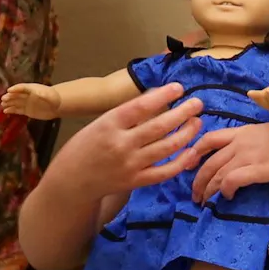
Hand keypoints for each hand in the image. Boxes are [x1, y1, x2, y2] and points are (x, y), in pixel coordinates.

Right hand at [2, 83, 62, 118]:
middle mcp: (27, 95)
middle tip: (3, 99)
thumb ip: (43, 94)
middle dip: (10, 96)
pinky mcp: (27, 110)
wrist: (58, 106)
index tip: (9, 90)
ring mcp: (26, 103)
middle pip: (16, 95)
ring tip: (2, 105)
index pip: (22, 87)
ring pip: (15, 102)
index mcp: (32, 89)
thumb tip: (37, 93)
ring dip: (9, 103)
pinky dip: (11, 110)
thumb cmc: (54, 98)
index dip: (16, 89)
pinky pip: (17, 110)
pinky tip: (5, 111)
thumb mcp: (49, 95)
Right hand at [40, 82, 204, 197]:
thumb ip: (127, 114)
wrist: (71, 181)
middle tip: (197, 103)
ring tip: (197, 121)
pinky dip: (181, 162)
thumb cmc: (86, 146)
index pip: (141, 107)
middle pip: (159, 126)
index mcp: (108, 124)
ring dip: (186, 134)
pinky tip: (192, 151)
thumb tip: (157, 95)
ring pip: (166, 148)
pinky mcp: (136, 182)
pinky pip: (165, 172)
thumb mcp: (100, 123)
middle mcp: (120, 144)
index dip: (163, 96)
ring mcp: (130, 165)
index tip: (179, 87)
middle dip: (182, 113)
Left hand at [190, 117, 268, 202]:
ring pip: (216, 174)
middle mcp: (241, 143)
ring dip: (207, 190)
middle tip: (194, 194)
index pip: (210, 139)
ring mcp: (248, 156)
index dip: (195, 152)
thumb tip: (253, 154)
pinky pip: (231, 181)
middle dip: (197, 180)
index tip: (188, 163)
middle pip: (209, 162)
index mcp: (244, 132)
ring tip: (204, 201)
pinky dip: (225, 190)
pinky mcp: (257, 170)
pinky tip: (227, 197)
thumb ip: (257, 142)